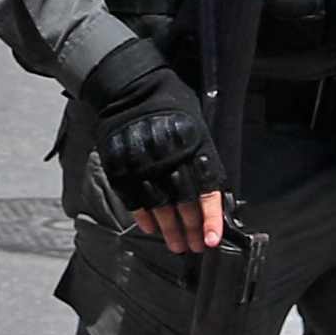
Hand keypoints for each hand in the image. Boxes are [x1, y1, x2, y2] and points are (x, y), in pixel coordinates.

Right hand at [87, 64, 219, 241]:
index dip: (209, 218)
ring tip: (176, 245)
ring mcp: (143, 164)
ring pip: (159, 207)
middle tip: (194, 246)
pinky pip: (134, 200)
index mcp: (193, 147)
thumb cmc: (172, 108)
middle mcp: (169, 159)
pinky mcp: (121, 167)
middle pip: (182, 204)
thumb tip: (214, 196)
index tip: (211, 240)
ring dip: (169, 230)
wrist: (132, 87)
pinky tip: (152, 229)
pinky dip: (144, 218)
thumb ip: (203, 160)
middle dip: (190, 230)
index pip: (205, 190)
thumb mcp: (197, 128)